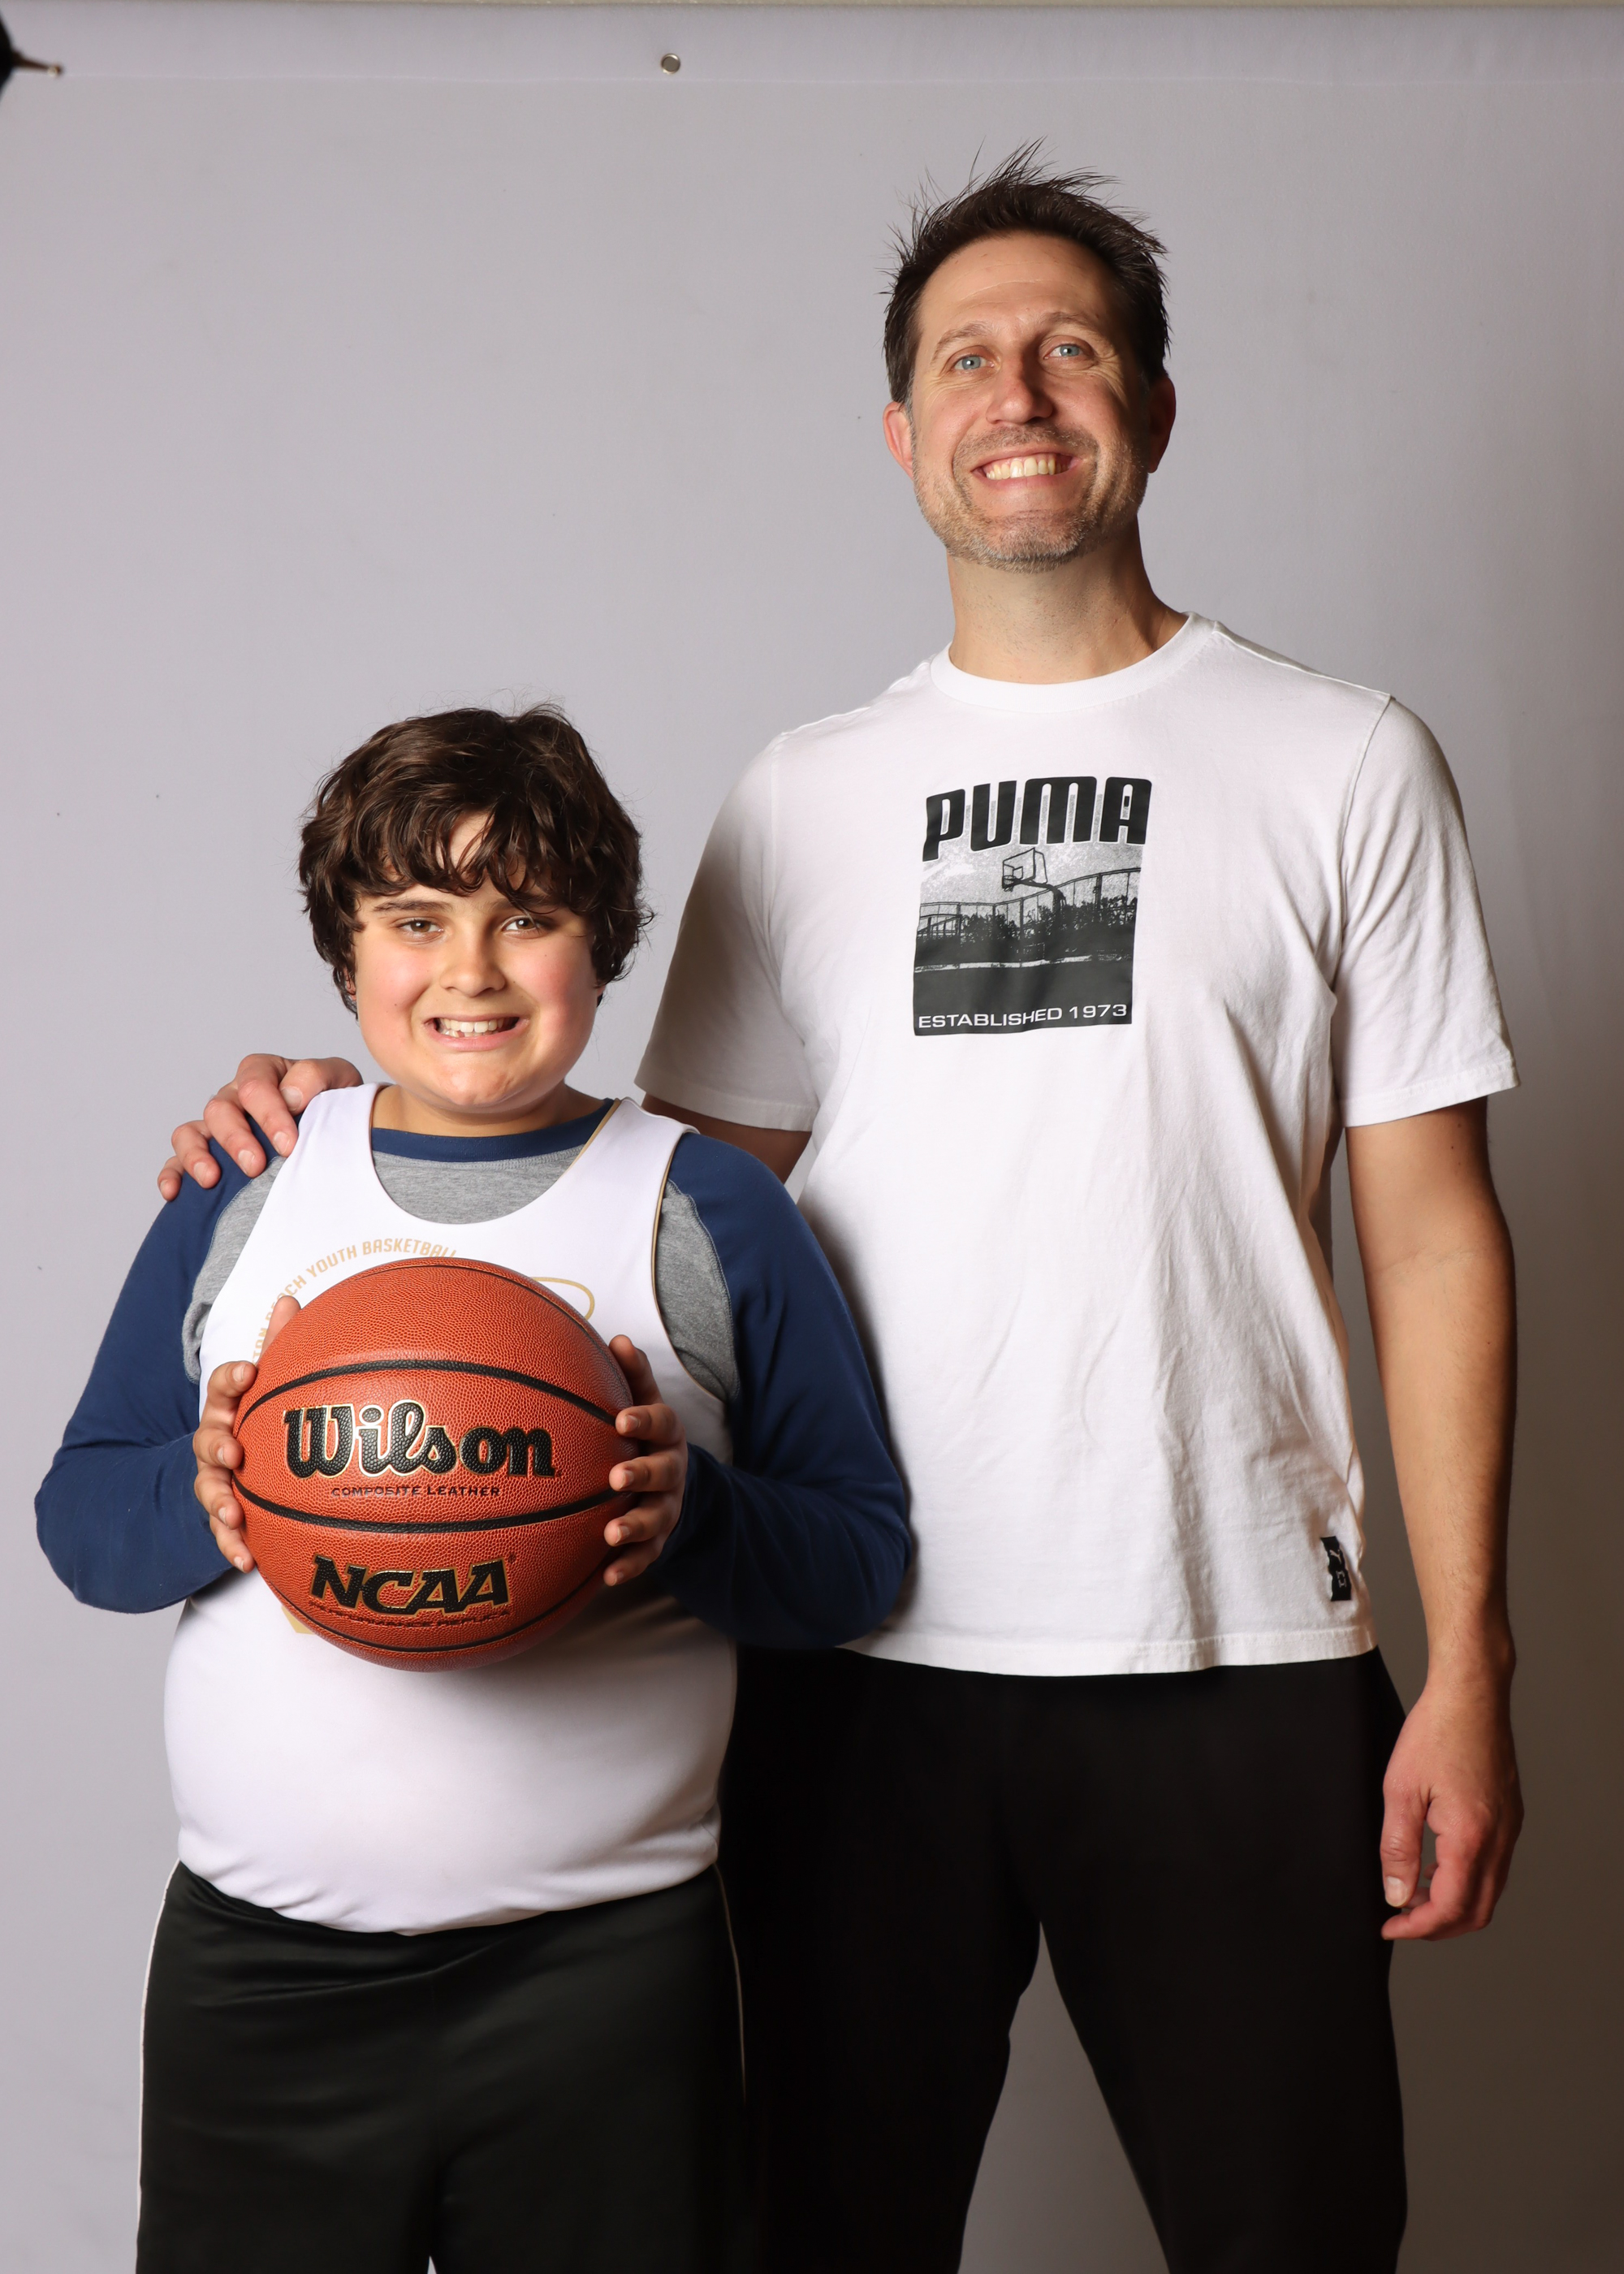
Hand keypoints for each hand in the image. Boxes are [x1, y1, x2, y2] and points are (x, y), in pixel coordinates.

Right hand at [158, 1054, 363, 1198]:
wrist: (340, 1135)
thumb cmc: (335, 1105)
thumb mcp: (339, 1080)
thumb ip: (316, 1077)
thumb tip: (291, 1095)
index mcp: (264, 1073)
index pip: (255, 1085)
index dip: (269, 1115)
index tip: (288, 1145)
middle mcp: (234, 1097)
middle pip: (220, 1109)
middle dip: (236, 1139)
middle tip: (256, 1166)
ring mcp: (217, 1128)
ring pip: (189, 1133)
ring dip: (197, 1156)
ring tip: (211, 1179)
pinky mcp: (206, 1157)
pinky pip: (176, 1162)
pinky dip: (172, 1176)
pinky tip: (174, 1193)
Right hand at [192, 1296, 300, 1570]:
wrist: (244, 1467)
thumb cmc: (265, 1417)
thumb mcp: (275, 1383)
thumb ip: (282, 1346)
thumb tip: (291, 1298)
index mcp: (230, 1406)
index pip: (222, 1386)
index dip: (232, 1377)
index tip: (249, 1372)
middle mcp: (217, 1441)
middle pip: (206, 1440)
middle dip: (217, 1445)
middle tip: (235, 1453)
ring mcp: (216, 1479)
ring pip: (209, 1488)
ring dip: (219, 1501)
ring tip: (235, 1514)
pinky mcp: (224, 1514)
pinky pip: (222, 1532)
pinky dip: (231, 1546)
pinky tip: (247, 1562)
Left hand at [602, 1338, 688, 1586]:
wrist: (671, 1483)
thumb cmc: (642, 1436)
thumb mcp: (642, 1403)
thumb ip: (631, 1375)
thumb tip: (615, 1338)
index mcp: (666, 1435)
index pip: (663, 1422)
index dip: (645, 1420)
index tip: (620, 1420)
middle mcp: (672, 1471)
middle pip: (663, 1472)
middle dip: (642, 1474)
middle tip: (617, 1477)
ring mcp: (668, 1507)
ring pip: (657, 1518)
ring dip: (635, 1526)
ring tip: (611, 1533)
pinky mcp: (659, 1540)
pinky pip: (647, 1556)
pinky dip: (630, 1566)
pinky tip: (608, 1576)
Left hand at [1379, 1669, 1522, 1939]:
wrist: (1472, 1694)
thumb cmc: (1435, 1732)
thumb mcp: (1401, 1790)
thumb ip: (1398, 1848)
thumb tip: (1396, 1895)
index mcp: (1471, 1836)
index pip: (1451, 1908)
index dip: (1418, 1927)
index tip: (1390, 1927)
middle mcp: (1499, 1838)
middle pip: (1477, 1911)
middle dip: (1438, 1926)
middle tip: (1402, 1920)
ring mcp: (1509, 1828)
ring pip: (1489, 1891)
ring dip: (1453, 1903)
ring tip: (1413, 1892)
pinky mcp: (1510, 1816)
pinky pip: (1494, 1866)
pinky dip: (1466, 1879)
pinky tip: (1436, 1863)